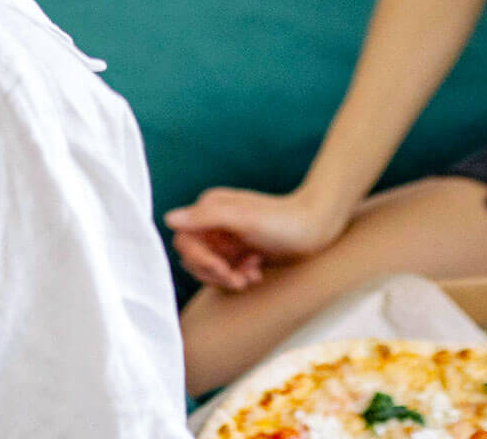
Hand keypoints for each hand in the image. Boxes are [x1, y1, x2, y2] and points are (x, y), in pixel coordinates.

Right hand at [163, 185, 351, 290]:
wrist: (318, 228)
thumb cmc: (283, 221)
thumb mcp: (243, 218)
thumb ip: (205, 217)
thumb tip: (168, 218)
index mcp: (210, 208)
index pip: (184, 241)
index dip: (200, 259)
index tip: (223, 269)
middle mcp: (215, 222)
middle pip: (194, 258)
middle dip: (215, 272)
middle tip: (240, 277)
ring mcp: (228, 238)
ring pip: (210, 269)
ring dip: (228, 277)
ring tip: (252, 274)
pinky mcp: (240, 252)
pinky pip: (226, 273)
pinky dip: (239, 277)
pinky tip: (257, 273)